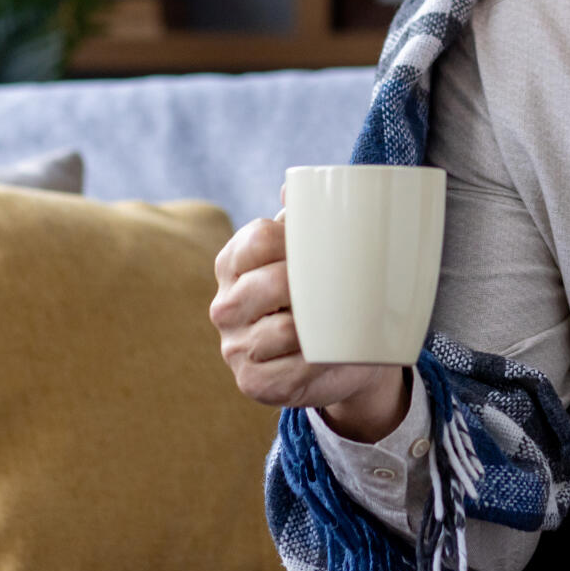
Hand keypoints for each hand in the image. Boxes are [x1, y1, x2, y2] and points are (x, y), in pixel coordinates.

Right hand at [209, 195, 409, 441]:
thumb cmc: (324, 296)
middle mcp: (225, 306)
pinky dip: (318, 363)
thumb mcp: (314, 256)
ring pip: (283, 330)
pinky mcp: (253, 383)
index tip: (325, 247)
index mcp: (233, 264)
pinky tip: (332, 355)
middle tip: (342, 287)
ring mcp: (235, 347)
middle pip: (269, 282)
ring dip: (318, 328)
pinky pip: (291, 370)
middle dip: (309, 285)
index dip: (295, 240)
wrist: (344, 358)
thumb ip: (304, 222)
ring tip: (340, 322)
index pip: (259, 238)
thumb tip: (294, 187)